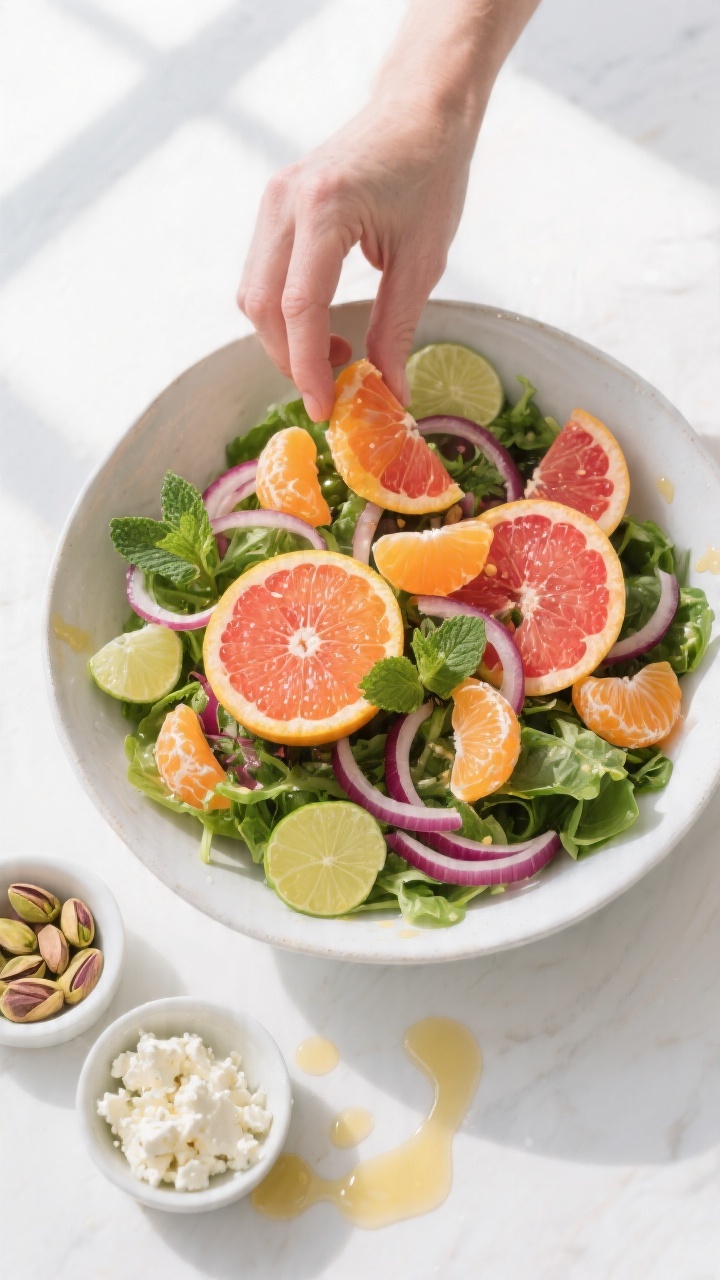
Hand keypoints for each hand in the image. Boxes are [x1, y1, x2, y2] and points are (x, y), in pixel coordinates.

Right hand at [238, 98, 476, 421]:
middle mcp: (284, 201)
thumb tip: (389, 393)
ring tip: (334, 355)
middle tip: (331, 390)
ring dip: (284, 338)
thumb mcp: (423, 260)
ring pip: (253, 292)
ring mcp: (272, 199)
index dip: (307, 368)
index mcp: (324, 209)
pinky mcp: (274, 204)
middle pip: (262, 305)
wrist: (420, 108)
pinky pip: (263, 273)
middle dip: (289, 360)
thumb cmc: (431, 173)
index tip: (325, 408)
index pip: (299, 307)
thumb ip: (397, 329)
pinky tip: (321, 326)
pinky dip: (284, 311)